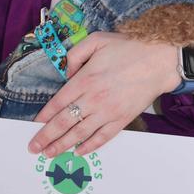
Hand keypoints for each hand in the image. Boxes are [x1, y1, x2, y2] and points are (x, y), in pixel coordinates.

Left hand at [27, 32, 180, 157]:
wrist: (159, 60)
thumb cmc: (128, 48)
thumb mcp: (97, 39)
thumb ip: (75, 54)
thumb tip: (65, 72)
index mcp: (85, 80)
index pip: (58, 103)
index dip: (44, 116)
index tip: (34, 125)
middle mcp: (93, 99)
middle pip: (64, 122)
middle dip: (46, 137)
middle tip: (33, 148)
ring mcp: (108, 112)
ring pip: (80, 134)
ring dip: (62, 146)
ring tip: (49, 154)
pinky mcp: (122, 120)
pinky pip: (102, 137)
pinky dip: (89, 147)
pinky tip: (78, 152)